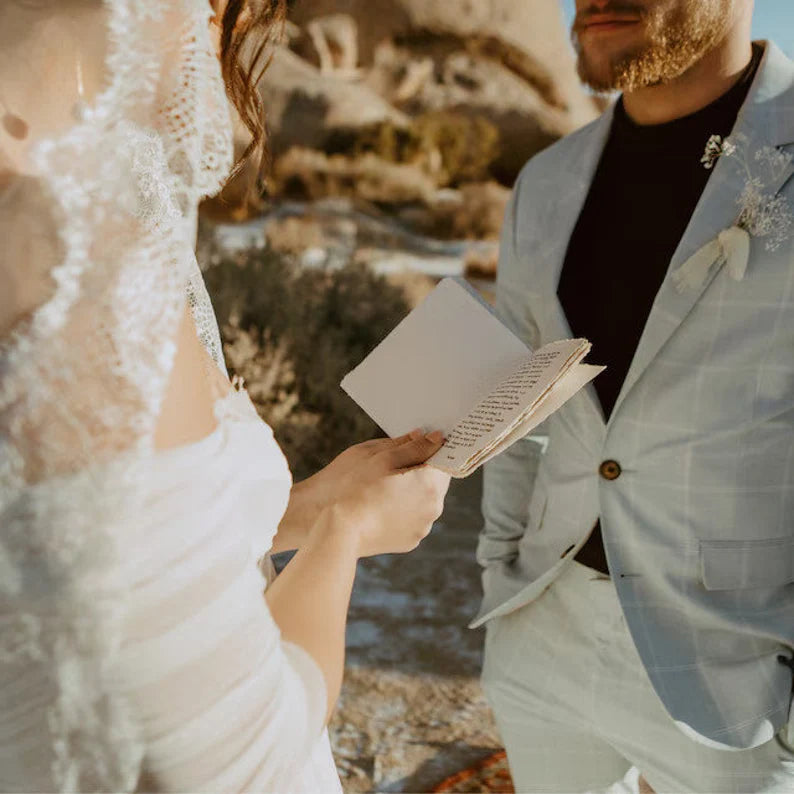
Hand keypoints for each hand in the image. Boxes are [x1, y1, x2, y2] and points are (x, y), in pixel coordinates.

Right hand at [307, 430, 450, 557]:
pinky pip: (413, 519)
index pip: (445, 458)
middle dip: (420, 470)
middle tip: (391, 465)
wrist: (336, 529)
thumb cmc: (353, 487)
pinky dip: (403, 510)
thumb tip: (434, 438)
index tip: (417, 443)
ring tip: (382, 487)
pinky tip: (380, 506)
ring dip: (412, 491)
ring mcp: (422, 528)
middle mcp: (433, 508)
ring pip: (424, 500)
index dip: (431, 448)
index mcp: (430, 483)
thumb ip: (412, 446)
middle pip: (436, 481)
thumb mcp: (381, 457)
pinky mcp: (410, 542)